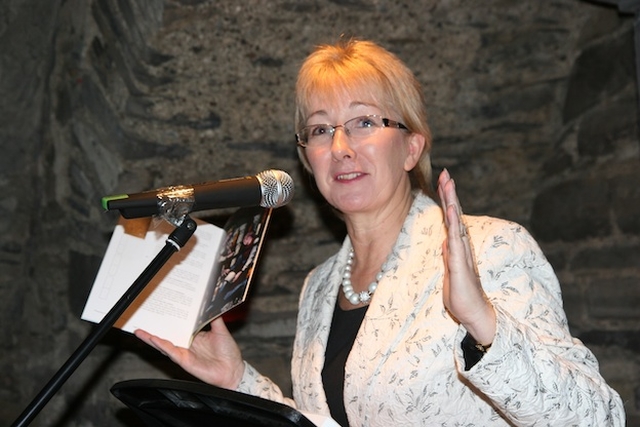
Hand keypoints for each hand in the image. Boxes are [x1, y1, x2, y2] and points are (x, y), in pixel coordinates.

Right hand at [134, 317, 244, 388]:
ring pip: (164, 344)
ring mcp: (184, 353)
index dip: (169, 319)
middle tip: (142, 320)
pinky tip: (152, 339)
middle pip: (167, 335)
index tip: (161, 309)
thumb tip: (210, 304)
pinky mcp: (184, 360)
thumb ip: (214, 318)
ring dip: (151, 338)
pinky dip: (161, 346)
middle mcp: (187, 344)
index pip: (179, 326)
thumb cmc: (229, 352)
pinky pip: (171, 352)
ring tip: (139, 331)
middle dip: (154, 329)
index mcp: (195, 336)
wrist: (233, 370)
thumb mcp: (221, 330)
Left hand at [437, 169, 495, 344]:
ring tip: (449, 182)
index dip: (447, 201)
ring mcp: (461, 253)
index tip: (443, 182)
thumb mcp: (450, 272)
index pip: (450, 219)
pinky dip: (454, 223)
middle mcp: (461, 246)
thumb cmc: (461, 296)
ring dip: (452, 202)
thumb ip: (448, 257)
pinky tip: (452, 210)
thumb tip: (445, 243)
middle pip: (454, 215)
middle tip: (446, 173)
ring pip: (456, 222)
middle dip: (450, 193)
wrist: (475, 315)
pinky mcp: (459, 263)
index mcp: (457, 248)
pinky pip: (456, 239)